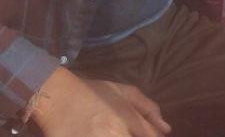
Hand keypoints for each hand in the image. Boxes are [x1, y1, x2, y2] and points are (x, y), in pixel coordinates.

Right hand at [32, 68, 170, 136]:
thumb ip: (148, 108)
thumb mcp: (123, 92)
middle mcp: (115, 133)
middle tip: (122, 130)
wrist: (58, 97)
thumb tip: (166, 129)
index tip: (144, 134)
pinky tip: (98, 135)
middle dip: (132, 136)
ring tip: (110, 131)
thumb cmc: (92, 92)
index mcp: (127, 119)